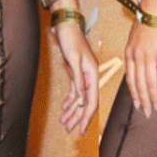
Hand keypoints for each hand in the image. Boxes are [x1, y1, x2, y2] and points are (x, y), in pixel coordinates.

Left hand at [50, 0, 97, 135]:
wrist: (66, 26)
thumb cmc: (71, 39)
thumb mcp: (74, 60)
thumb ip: (79, 80)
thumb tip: (82, 100)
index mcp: (93, 74)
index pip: (91, 101)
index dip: (86, 117)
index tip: (81, 130)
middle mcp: (90, 76)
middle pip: (85, 102)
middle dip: (77, 117)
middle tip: (69, 130)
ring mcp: (83, 74)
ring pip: (79, 97)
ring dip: (72, 110)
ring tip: (64, 122)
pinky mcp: (76, 71)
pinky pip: (75, 90)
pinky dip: (70, 100)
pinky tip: (65, 107)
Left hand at [124, 0, 156, 117]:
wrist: (153, 9)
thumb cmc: (145, 21)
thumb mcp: (134, 38)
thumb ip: (135, 52)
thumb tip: (138, 64)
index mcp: (129, 54)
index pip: (130, 79)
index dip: (134, 93)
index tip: (137, 105)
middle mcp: (136, 57)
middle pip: (139, 84)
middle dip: (143, 100)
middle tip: (147, 113)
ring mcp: (148, 55)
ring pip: (150, 82)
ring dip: (154, 96)